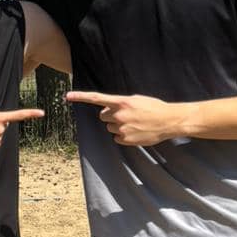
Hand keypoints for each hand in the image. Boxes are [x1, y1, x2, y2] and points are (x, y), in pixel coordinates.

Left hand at [66, 91, 181, 146]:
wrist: (169, 121)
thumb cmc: (154, 108)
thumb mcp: (137, 100)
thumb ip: (121, 103)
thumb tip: (110, 109)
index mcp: (121, 102)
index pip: (96, 98)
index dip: (80, 97)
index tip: (67, 96)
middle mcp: (119, 115)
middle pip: (103, 116)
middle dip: (110, 116)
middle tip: (124, 115)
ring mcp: (122, 128)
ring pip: (110, 128)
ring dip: (118, 126)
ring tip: (134, 123)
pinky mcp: (126, 140)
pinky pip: (116, 138)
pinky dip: (123, 136)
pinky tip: (135, 132)